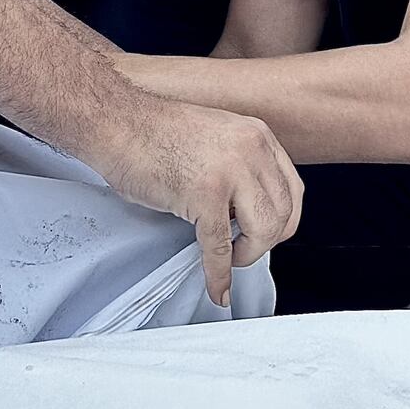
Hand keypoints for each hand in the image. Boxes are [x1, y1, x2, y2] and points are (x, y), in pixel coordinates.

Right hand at [91, 97, 303, 308]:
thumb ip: (241, 164)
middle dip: (265, 243)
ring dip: (248, 256)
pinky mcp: (204, 194)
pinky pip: (220, 246)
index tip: (267, 235)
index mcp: (256, 136)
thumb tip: (248, 206)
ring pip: (263, 232)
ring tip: (229, 258)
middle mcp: (251, 149)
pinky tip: (216, 286)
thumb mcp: (217, 137)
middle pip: (282, 214)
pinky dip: (219, 273)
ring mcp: (230, 171)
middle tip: (243, 250)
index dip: (282, 221)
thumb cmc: (153, 132)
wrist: (116, 121)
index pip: (292, 189)